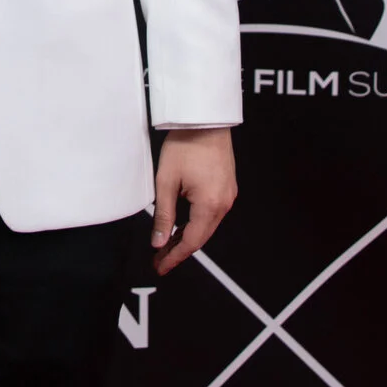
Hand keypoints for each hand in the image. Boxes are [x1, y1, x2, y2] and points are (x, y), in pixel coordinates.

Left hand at [151, 127, 235, 275]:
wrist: (205, 119)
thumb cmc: (185, 145)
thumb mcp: (166, 182)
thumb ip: (163, 215)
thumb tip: (158, 242)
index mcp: (210, 205)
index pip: (191, 242)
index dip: (174, 257)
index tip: (160, 267)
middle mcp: (224, 203)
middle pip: (201, 237)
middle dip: (179, 250)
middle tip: (159, 260)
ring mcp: (228, 195)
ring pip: (207, 226)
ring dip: (187, 237)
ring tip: (166, 245)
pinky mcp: (227, 187)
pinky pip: (212, 213)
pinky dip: (196, 224)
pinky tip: (182, 226)